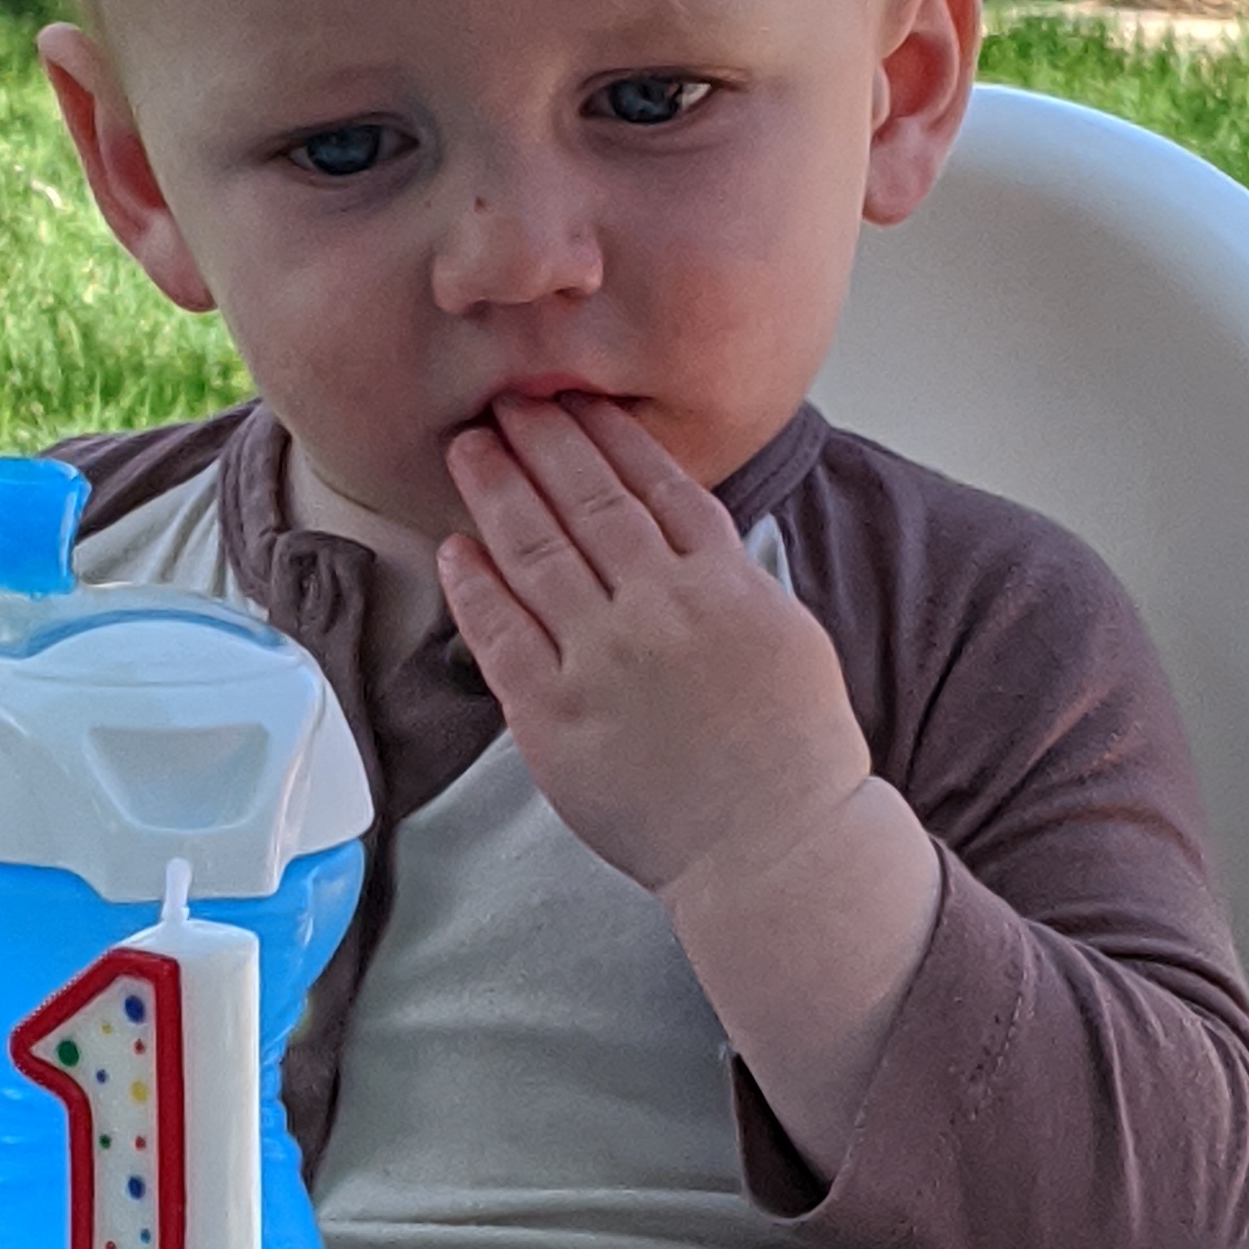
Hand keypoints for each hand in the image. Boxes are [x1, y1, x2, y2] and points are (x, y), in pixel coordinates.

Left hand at [437, 396, 869, 899]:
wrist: (775, 849)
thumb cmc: (792, 753)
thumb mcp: (788, 634)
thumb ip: (732, 574)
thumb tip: (688, 526)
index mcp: (725, 582)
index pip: (658, 483)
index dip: (608, 434)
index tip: (576, 400)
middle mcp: (661, 608)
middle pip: (588, 501)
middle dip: (542, 441)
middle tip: (507, 402)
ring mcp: (603, 661)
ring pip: (537, 552)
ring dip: (498, 490)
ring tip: (470, 448)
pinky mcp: (555, 719)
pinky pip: (500, 637)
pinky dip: (474, 587)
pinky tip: (456, 548)